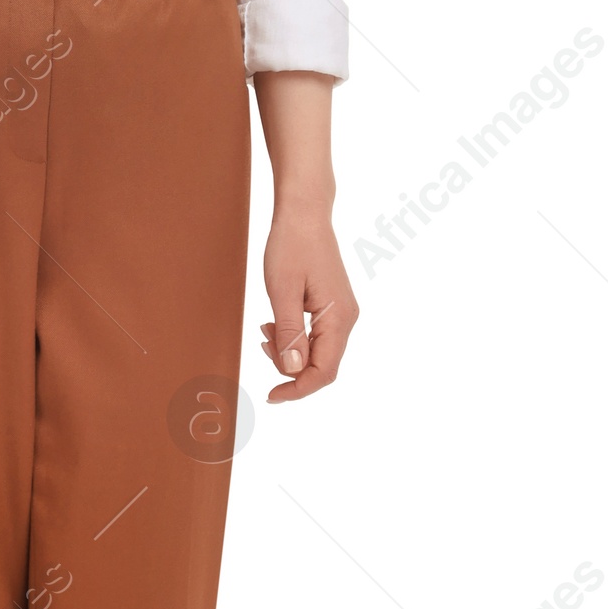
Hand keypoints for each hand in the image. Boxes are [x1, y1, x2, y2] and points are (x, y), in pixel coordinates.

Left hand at [259, 210, 357, 402]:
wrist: (304, 212)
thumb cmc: (291, 245)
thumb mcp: (282, 291)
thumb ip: (289, 334)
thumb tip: (293, 371)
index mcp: (339, 318)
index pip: (323, 372)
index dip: (297, 389)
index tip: (271, 395)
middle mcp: (346, 319)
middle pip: (321, 365)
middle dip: (289, 367)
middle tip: (260, 344)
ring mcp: (342, 313)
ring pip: (317, 352)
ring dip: (289, 350)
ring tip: (264, 329)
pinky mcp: (333, 306)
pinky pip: (316, 336)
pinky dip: (294, 337)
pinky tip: (274, 323)